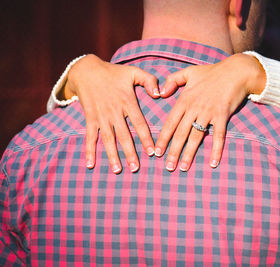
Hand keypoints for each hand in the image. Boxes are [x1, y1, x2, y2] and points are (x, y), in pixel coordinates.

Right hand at [65, 54, 159, 172]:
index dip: (145, 138)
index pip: (139, 123)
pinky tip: (90, 164)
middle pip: (123, 135)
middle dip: (130, 153)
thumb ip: (149, 80)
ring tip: (118, 170)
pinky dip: (89, 150)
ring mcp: (101, 116)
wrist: (87, 70)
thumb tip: (159, 94)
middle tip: (135, 168)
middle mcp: (114, 111)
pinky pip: (90, 136)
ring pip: (108, 139)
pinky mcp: (90, 118)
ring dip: (112, 155)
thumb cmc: (114, 72)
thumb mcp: (134, 72)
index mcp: (127, 101)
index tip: (152, 152)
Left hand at [154, 53, 265, 170]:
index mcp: (185, 99)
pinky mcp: (222, 115)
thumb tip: (161, 93)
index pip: (170, 122)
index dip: (163, 138)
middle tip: (168, 167)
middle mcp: (194, 107)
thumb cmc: (212, 72)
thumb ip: (172, 80)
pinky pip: (218, 135)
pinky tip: (213, 163)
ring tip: (184, 167)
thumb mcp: (189, 72)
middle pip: (181, 133)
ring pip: (196, 136)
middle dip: (173, 151)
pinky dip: (216, 149)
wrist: (235, 71)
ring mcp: (208, 112)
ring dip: (189, 153)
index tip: (157, 152)